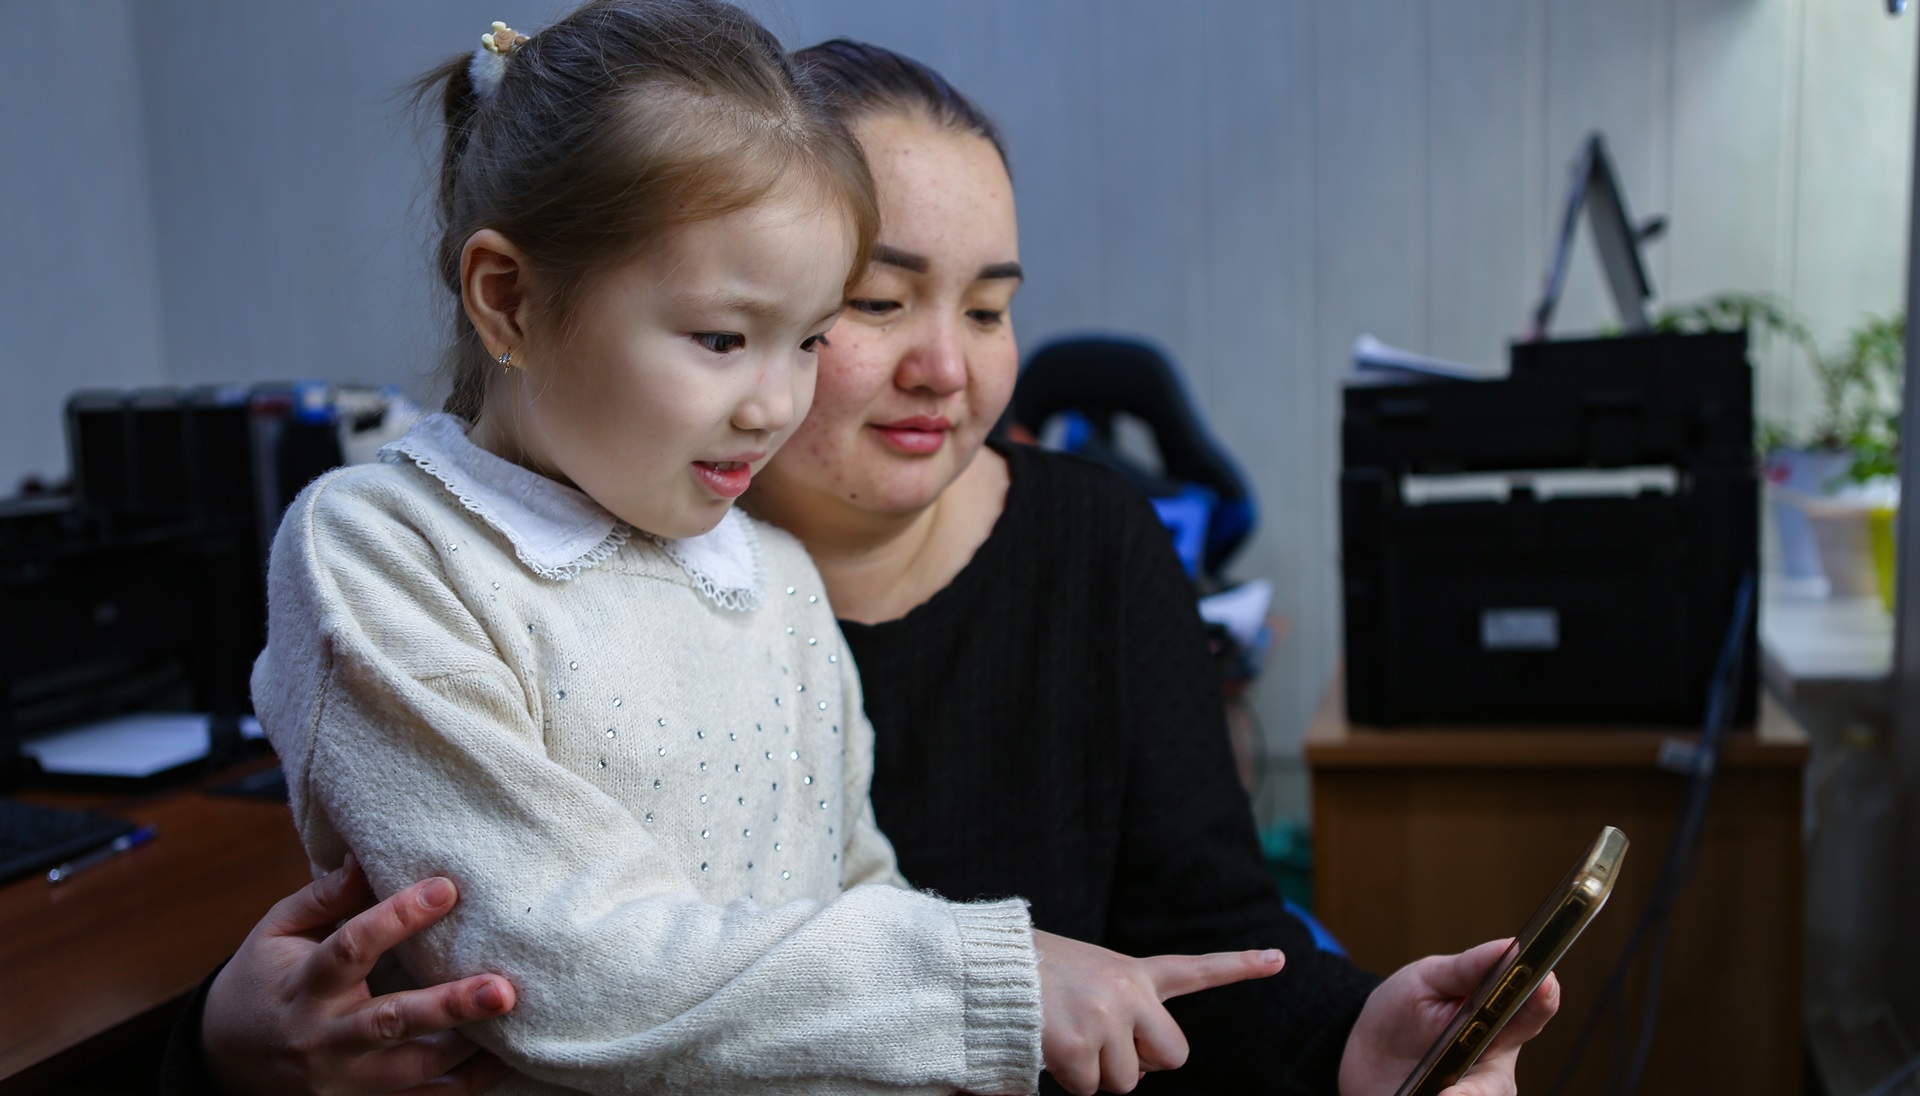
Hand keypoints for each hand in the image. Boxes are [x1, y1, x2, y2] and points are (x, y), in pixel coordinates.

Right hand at [202, 854, 518, 1095]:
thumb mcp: (278, 931)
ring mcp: (344, 1079)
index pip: (352, 947)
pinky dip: (465, 1086)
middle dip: (450, 1007)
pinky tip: (503, 1061)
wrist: (225, 1060)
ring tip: (515, 1021)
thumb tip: (367, 855)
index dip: (398, 917)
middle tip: (503, 990)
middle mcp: (325, 1037)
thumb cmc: (264, 979)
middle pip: (390, 1023)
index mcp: (304, 985)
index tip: (447, 888)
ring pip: (412, 1071)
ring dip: (468, 1049)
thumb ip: (326, 897)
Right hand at [1033, 929, 1284, 1095]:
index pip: (1195, 969)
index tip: (1279, 958)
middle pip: (1173, 1057)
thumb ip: (1122, 1006)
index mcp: (1132, 972)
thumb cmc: (1033, 973)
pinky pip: (1087, 1089)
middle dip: (1146, 1064)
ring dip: (1098, 1073)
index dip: (1239, 966)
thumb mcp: (1088, 974)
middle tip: (1109, 1047)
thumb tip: (1139, 1068)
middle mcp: (1127, 993)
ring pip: (1125, 1082)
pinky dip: (1067, 1079)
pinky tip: (1048, 1045)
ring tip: (1065, 1035)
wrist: (985, 968)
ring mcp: (1104, 1019)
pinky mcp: (1075, 1045)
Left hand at [1337, 939, 1560, 1095]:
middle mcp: (1491, 1065)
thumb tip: (1513, 946)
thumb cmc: (1406, 1008)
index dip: (1542, 999)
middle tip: (1460, 1090)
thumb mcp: (1430, 979)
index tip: (1543, 983)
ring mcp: (1470, 1092)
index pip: (1531, 1013)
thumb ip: (1468, 969)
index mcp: (1498, 1022)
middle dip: (1485, 1087)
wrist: (1365, 1049)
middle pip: (1501, 1081)